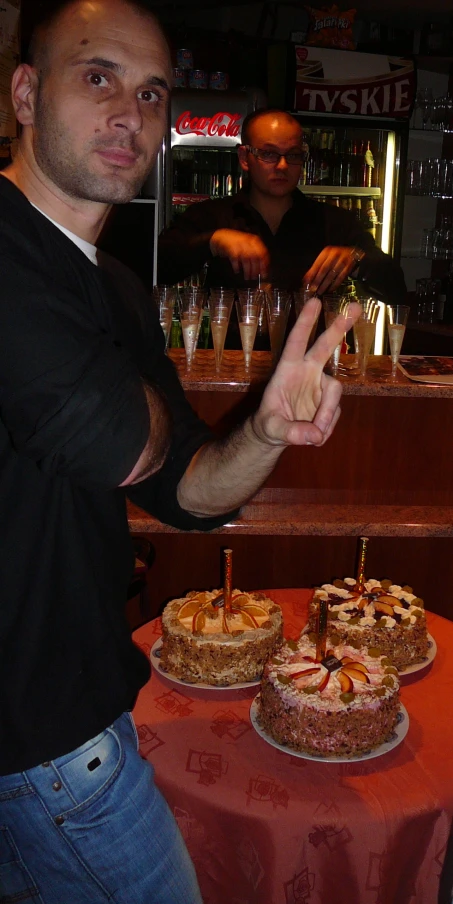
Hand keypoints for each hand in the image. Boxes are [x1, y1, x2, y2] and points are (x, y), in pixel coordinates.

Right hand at [209, 229, 268, 280]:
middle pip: (255, 257)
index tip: (264, 273)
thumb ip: (255, 253)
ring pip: (247, 260)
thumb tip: (262, 267)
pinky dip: (237, 267)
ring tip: (247, 277)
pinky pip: (235, 260)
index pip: (263, 253)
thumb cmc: (235, 242)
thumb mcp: (248, 244)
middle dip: (256, 269)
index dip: (264, 265)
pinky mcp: (231, 248)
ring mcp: (239, 245)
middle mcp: (248, 242)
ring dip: (247, 270)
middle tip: (255, 277)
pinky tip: (237, 271)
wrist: (220, 235)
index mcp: (254, 240)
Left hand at [252, 297, 361, 446]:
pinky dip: (327, 429)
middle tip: (355, 306)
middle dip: (340, 326)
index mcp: (287, 370)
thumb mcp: (272, 430)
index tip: (314, 301)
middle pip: (325, 346)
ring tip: (314, 437)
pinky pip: (336, 413)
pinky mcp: (330, 400)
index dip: (305, 322)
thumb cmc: (268, 424)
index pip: (296, 342)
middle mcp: (307, 372)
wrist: (276, 434)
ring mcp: (320, 385)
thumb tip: (313, 436)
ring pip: (335, 392)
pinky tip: (315, 438)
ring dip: (326, 417)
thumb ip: (290, 433)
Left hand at [304, 246, 360, 295]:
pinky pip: (341, 277)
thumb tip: (306, 279)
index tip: (307, 283)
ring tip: (320, 292)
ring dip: (325, 284)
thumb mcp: (325, 259)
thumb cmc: (336, 257)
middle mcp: (334, 254)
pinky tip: (330, 290)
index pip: (317, 264)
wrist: (353, 253)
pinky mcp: (349, 266)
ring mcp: (343, 260)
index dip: (311, 274)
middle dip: (318, 280)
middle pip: (324, 269)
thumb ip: (316, 268)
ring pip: (332, 274)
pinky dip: (335, 284)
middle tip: (313, 290)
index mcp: (326, 252)